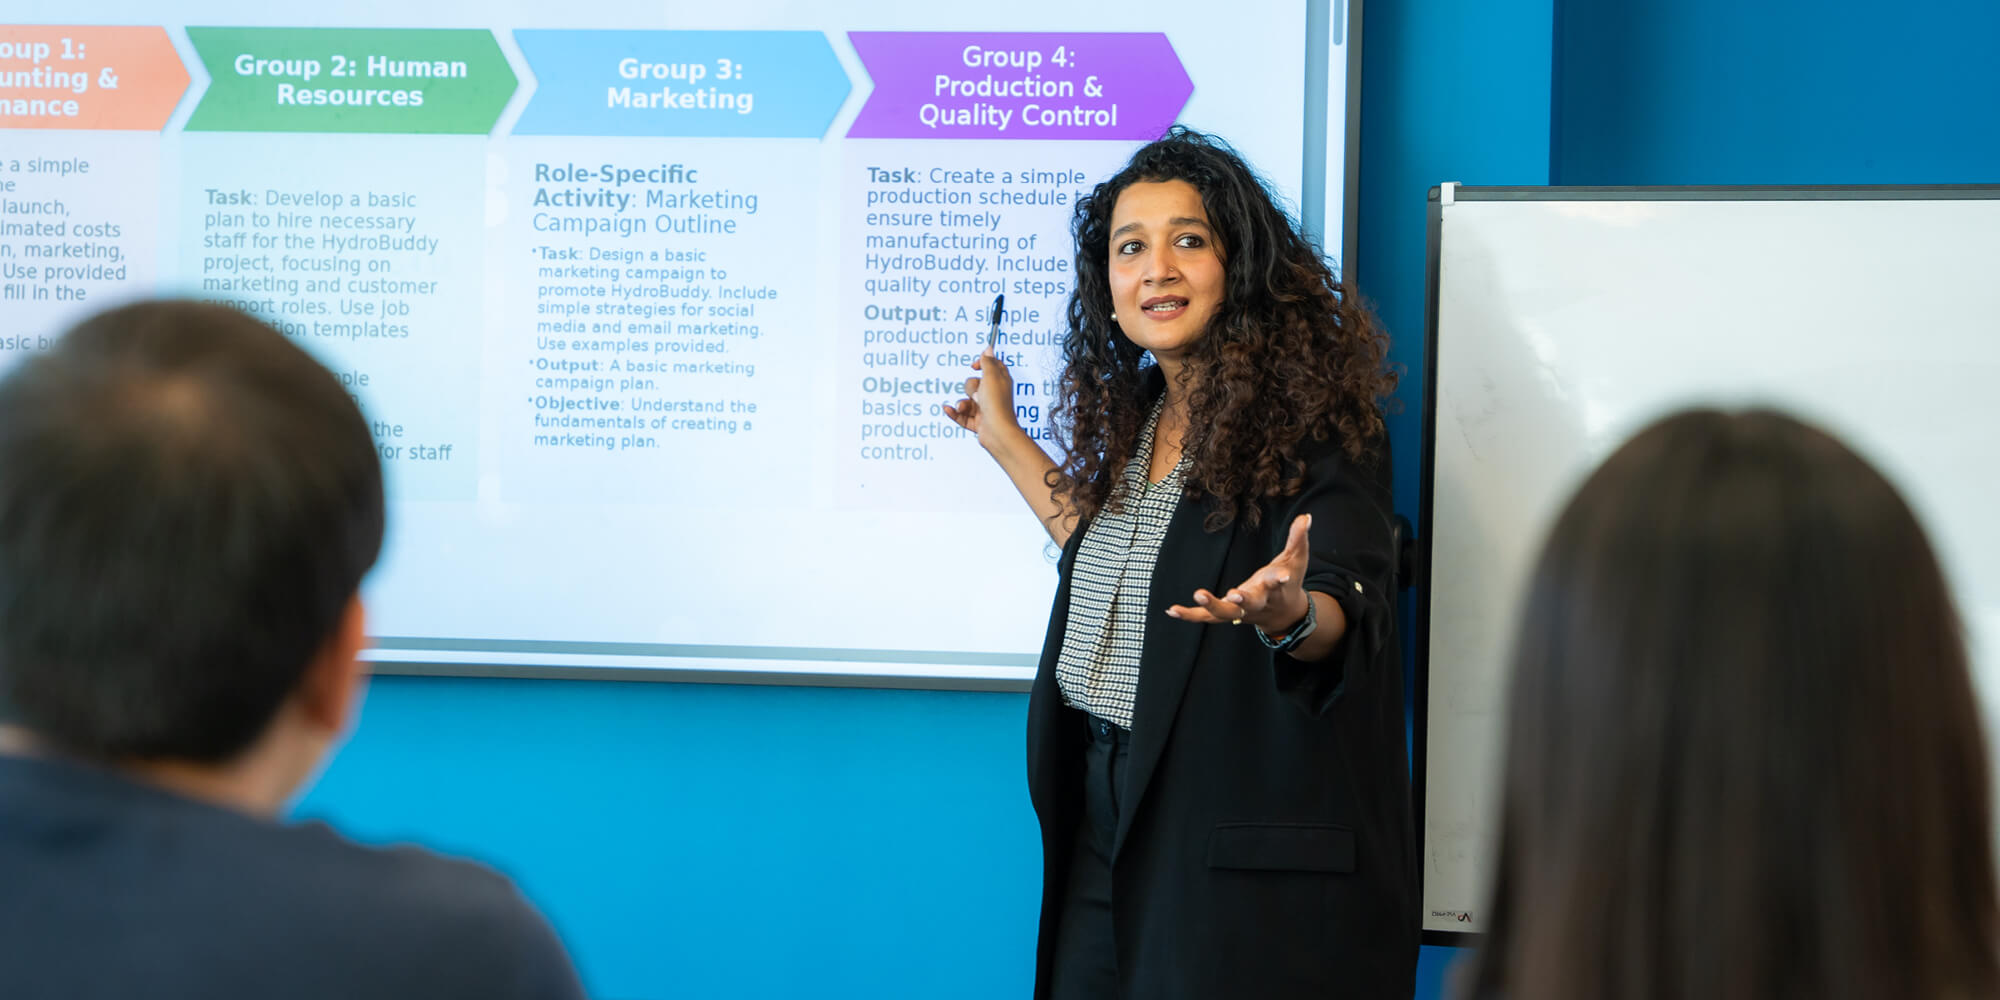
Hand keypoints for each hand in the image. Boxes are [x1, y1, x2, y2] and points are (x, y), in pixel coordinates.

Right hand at [942, 348, 1021, 450]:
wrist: (997, 432)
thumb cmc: (997, 404)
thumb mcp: (991, 377)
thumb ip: (988, 361)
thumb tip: (988, 348)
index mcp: (1000, 382)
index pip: (992, 367)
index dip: (982, 364)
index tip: (974, 365)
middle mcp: (993, 395)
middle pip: (974, 384)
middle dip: (970, 388)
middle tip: (978, 394)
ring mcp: (985, 409)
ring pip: (966, 400)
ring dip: (962, 403)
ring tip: (965, 407)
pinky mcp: (978, 422)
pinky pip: (961, 415)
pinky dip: (954, 413)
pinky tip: (948, 409)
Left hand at [1167, 514, 1312, 629]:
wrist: (1284, 614)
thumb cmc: (1288, 582)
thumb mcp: (1296, 560)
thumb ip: (1298, 538)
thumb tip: (1306, 516)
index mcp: (1275, 589)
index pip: (1278, 584)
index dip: (1279, 580)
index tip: (1282, 577)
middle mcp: (1258, 603)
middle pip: (1250, 604)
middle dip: (1243, 600)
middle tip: (1234, 594)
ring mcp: (1241, 611)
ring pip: (1225, 614)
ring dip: (1211, 606)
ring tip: (1198, 594)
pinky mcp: (1227, 613)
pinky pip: (1206, 617)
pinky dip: (1190, 615)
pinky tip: (1171, 609)